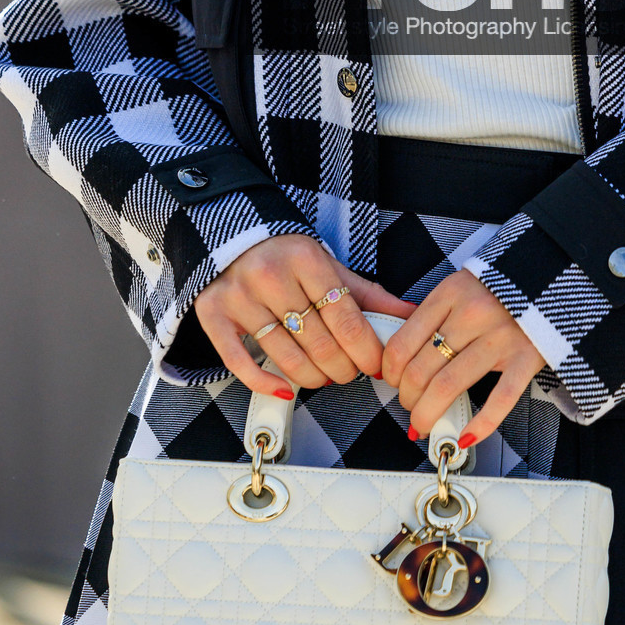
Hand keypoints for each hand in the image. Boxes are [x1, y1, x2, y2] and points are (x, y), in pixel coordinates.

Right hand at [192, 234, 414, 399]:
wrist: (231, 235)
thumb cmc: (286, 256)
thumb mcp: (327, 265)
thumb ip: (367, 294)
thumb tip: (410, 315)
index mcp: (304, 258)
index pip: (344, 316)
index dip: (365, 349)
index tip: (376, 365)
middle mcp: (269, 275)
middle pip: (318, 341)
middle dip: (343, 367)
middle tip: (351, 372)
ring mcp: (239, 296)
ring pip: (285, 356)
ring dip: (313, 377)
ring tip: (325, 376)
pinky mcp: (213, 314)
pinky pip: (239, 361)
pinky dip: (264, 382)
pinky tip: (285, 389)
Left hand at [381, 269, 545, 446]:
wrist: (551, 278)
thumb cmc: (499, 288)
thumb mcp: (460, 286)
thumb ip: (434, 315)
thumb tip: (401, 357)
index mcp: (450, 294)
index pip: (404, 343)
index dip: (390, 371)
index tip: (391, 381)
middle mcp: (472, 314)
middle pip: (422, 368)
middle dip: (407, 397)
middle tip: (408, 405)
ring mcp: (501, 337)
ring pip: (449, 386)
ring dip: (428, 412)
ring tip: (423, 423)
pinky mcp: (527, 357)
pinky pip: (500, 398)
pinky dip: (481, 424)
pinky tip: (465, 436)